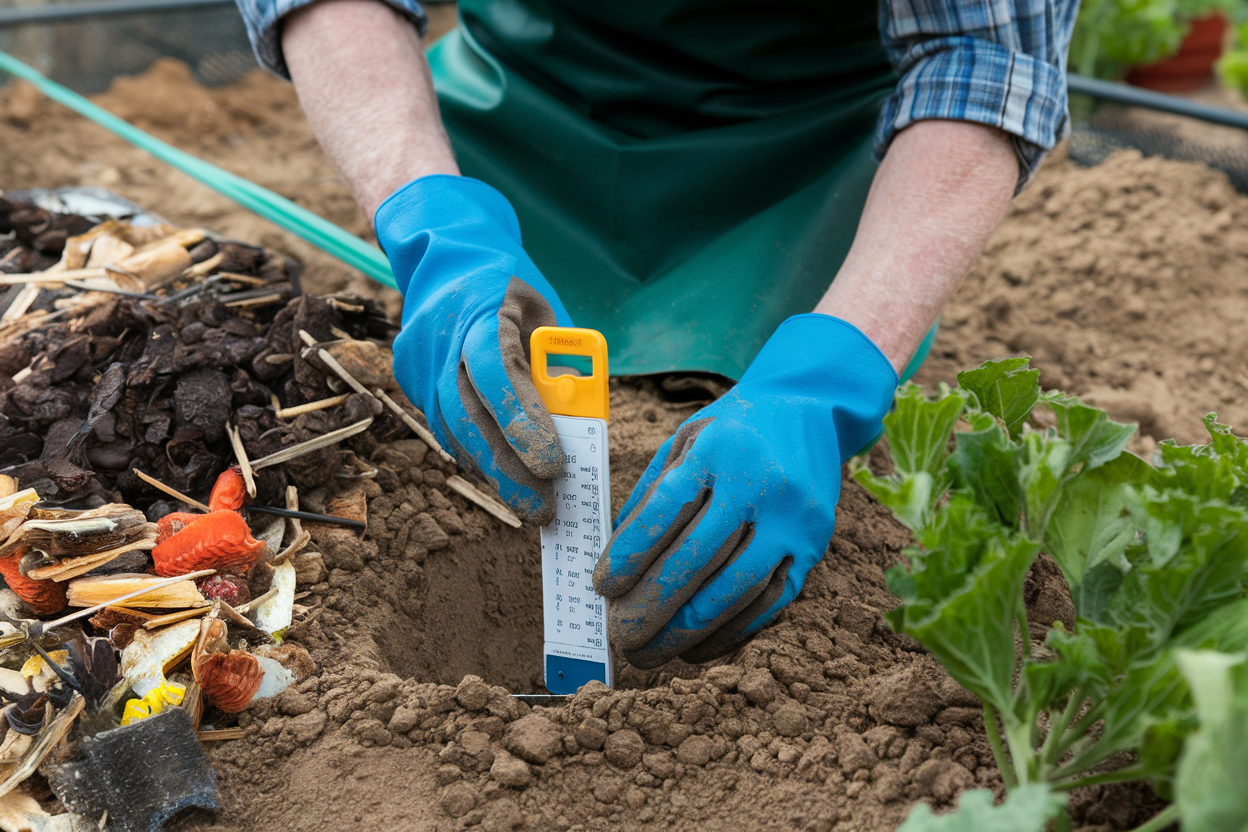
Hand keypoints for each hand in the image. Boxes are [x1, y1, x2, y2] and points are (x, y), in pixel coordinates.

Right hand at [377, 175, 571, 523]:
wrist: (444, 257)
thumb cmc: (509, 286)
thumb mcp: (546, 310)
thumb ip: (558, 362)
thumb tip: (576, 423)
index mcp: (479, 310)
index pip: (497, 372)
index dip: (523, 422)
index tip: (553, 465)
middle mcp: (439, 339)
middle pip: (467, 414)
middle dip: (508, 468)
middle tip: (544, 507)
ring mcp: (417, 362)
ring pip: (451, 429)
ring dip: (492, 471)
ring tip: (530, 502)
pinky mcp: (409, 380)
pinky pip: (443, 426)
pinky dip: (475, 454)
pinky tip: (503, 476)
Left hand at [593, 315, 897, 667]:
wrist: (810, 409)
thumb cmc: (733, 430)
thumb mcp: (686, 439)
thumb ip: (652, 493)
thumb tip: (615, 560)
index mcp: (719, 448)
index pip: (666, 509)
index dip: (629, 554)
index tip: (601, 588)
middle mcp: (761, 483)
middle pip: (698, 557)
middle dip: (652, 604)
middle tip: (620, 636)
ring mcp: (794, 518)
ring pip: (735, 589)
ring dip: (687, 630)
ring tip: (650, 652)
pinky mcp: (814, 546)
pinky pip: (770, 602)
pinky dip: (729, 631)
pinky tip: (695, 646)